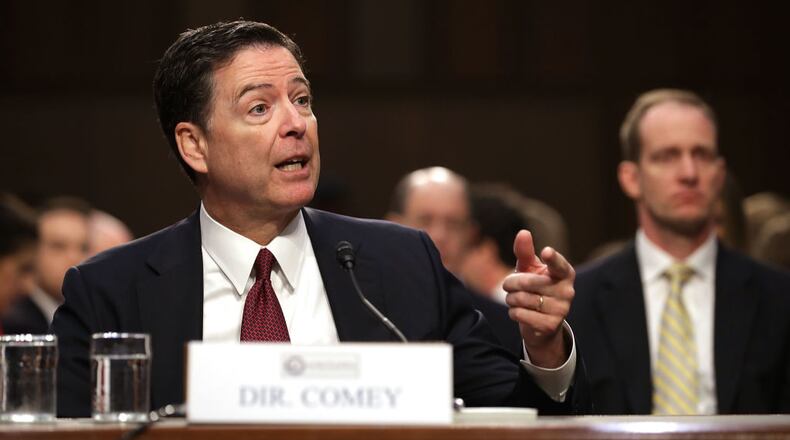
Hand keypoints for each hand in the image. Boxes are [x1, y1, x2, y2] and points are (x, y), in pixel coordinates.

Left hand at [503, 230, 574, 367]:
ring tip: (514, 299)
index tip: (546, 252)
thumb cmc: (535, 287)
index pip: (558, 265)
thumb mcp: (529, 268)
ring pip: (521, 299)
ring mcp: (561, 309)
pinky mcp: (551, 325)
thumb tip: (523, 233)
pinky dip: (513, 312)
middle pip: (527, 282)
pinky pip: (520, 314)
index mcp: (565, 273)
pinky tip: (519, 312)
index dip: (552, 258)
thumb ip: (525, 252)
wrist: (540, 322)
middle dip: (510, 283)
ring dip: (510, 299)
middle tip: (508, 286)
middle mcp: (567, 291)